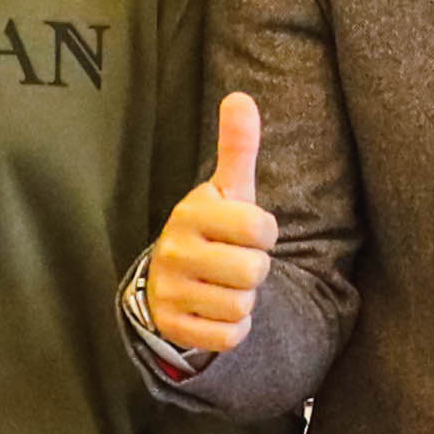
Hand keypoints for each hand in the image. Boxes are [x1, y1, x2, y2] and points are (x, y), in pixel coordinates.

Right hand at [135, 95, 273, 362]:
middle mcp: (174, 251)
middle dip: (255, 270)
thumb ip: (237, 147)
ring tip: (224, 285)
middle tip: (234, 262)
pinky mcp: (172, 326)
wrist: (168, 278)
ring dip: (243, 300)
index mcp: (191, 213)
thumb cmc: (211, 229)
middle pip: (254, 272)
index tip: (247, 232)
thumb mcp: (227, 189)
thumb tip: (241, 96)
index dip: (265, 234)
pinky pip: (229, 337)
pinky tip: (216, 310)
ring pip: (242, 306)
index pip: (260, 228)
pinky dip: (233, 329)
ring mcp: (169, 291)